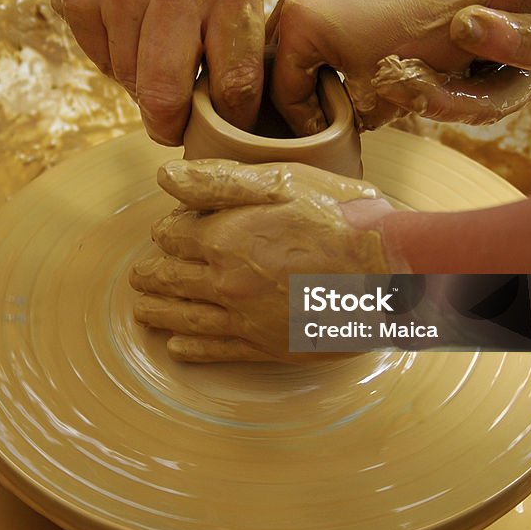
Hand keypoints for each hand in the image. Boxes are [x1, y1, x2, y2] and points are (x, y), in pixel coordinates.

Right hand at [47, 0, 264, 145]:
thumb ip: (234, 30)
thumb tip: (231, 112)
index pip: (234, 82)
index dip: (229, 119)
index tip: (224, 128)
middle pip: (167, 96)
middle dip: (170, 124)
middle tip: (173, 127)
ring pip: (129, 80)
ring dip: (139, 80)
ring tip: (148, 44)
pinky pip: (99, 59)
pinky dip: (111, 56)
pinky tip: (121, 22)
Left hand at [129, 159, 394, 361]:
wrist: (391, 274)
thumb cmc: (342, 218)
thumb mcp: (282, 182)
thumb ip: (219, 181)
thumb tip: (165, 178)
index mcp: (224, 238)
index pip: (172, 236)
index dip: (169, 230)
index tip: (171, 229)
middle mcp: (225, 283)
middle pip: (169, 279)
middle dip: (151, 275)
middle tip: (140, 275)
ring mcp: (244, 319)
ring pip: (184, 318)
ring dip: (157, 312)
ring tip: (142, 310)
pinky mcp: (266, 347)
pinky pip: (216, 351)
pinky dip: (191, 349)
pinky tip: (177, 348)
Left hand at [388, 0, 530, 124]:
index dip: (512, 41)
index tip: (461, 23)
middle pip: (510, 93)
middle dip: (461, 86)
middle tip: (409, 69)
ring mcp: (508, 85)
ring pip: (477, 109)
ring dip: (432, 100)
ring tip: (391, 83)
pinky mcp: (474, 92)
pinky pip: (450, 106)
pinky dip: (419, 97)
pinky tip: (387, 85)